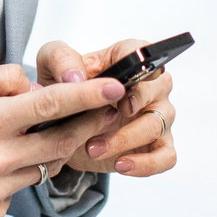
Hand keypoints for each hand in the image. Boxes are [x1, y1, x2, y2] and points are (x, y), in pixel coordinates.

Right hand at [0, 64, 125, 216]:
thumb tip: (33, 84)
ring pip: (44, 167)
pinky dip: (19, 171)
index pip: (52, 105)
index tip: (115, 88)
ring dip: (48, 149)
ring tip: (27, 135)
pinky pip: (21, 188)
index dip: (89, 96)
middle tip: (104, 112)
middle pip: (62, 142)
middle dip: (88, 125)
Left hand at [34, 37, 178, 177]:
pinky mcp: (156, 145)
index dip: (140, 65)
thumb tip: (76, 77)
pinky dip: (147, 164)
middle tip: (103, 117)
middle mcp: (149, 85)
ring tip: (93, 148)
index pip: (142, 51)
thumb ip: (60, 59)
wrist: (62, 126)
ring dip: (124, 139)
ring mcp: (157, 116)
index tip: (123, 86)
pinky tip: (121, 165)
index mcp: (127, 59)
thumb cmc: (64, 88)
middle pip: (156, 89)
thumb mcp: (51, 66)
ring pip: (156, 125)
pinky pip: (166, 156)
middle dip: (130, 105)